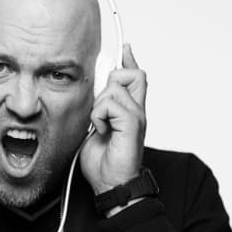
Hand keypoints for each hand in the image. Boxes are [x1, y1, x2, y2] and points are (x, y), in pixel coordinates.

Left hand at [80, 43, 146, 194]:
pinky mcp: (133, 123)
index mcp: (130, 111)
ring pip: (115, 87)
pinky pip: (111, 104)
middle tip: (102, 104)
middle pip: (133, 73)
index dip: (130, 60)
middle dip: (112, 79)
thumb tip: (93, 93)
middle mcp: (137, 111)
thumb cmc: (104, 161)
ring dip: (99, 105)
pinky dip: (99, 115)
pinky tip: (101, 130)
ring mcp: (137, 116)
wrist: (111, 184)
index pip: (135, 77)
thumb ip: (99, 108)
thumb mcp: (96, 127)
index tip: (125, 46)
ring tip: (99, 125)